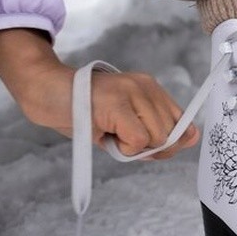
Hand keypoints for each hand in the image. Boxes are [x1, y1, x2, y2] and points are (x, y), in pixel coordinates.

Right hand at [0, 29, 197, 158]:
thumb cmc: (82, 112)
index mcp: (150, 88)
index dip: (170, 142)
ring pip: (158, 138)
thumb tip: (191, 139)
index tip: (149, 147)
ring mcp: (132, 92)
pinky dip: (123, 148)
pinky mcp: (117, 103)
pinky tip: (106, 134)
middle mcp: (146, 86)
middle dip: (151, 148)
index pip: (182, 121)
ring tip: (111, 133)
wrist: (45, 92)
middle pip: (171, 133)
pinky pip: (138, 141)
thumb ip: (155, 133)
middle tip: (121, 141)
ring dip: (134, 148)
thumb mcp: (124, 123)